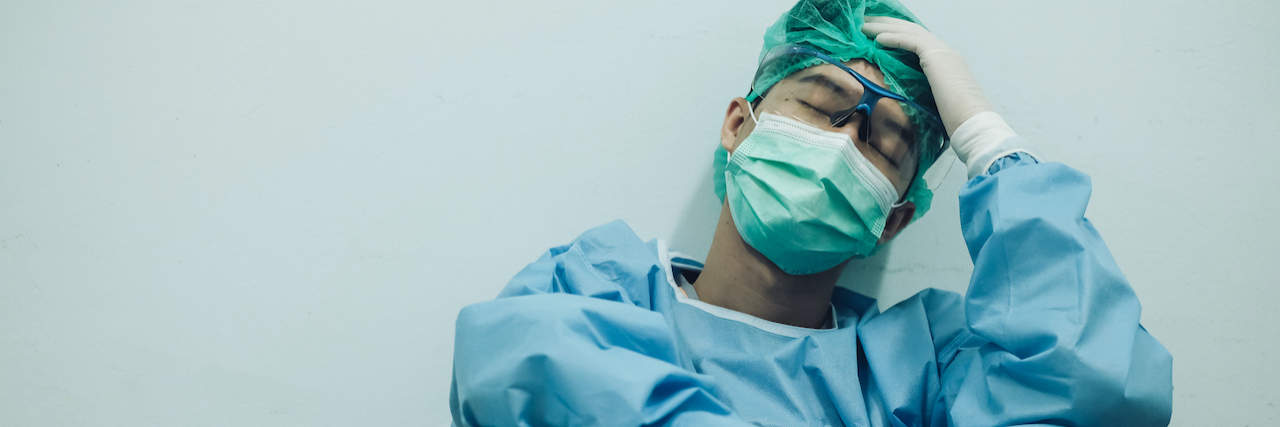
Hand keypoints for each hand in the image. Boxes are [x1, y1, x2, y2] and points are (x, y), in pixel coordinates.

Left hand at [861, 16, 991, 135]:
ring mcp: (943, 52)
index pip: (917, 41)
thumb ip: (920, 95)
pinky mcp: (937, 56)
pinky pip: (911, 41)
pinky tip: (877, 39)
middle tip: (866, 22)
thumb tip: (902, 102)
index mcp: (945, 62)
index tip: (876, 34)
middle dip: (887, 24)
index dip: (896, 34)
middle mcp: (945, 52)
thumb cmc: (955, 122)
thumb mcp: (933, 104)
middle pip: (911, 30)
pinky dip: (893, 38)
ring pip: (909, 32)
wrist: (973, 124)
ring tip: (864, 26)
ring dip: (884, 27)